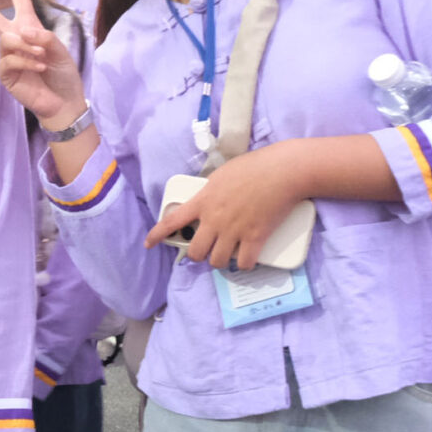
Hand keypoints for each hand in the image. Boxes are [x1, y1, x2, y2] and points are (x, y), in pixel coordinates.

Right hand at [0, 0, 86, 128]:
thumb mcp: (60, 50)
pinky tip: (38, 67)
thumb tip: (22, 33)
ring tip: (41, 57)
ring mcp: (8, 56)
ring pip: (6, 39)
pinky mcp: (6, 74)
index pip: (20, 1)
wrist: (63, 101)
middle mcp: (15, 39)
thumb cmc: (62, 73)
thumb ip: (44, 37)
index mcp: (29, 28)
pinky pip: (9, 60)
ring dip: (26, 46)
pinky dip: (25, 61)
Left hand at [143, 144, 310, 269]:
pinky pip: (245, 263)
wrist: (281, 171)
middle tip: (206, 251)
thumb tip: (209, 200)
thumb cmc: (254, 167)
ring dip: (220, 261)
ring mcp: (234, 230)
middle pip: (196, 252)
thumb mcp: (221, 175)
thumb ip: (210, 192)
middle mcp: (215, 219)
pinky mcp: (255, 237)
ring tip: (226, 256)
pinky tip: (246, 259)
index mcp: (203, 201)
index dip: (157, 235)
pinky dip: (245, 264)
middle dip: (198, 255)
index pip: (172, 222)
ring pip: (217, 261)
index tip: (149, 243)